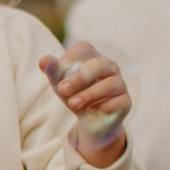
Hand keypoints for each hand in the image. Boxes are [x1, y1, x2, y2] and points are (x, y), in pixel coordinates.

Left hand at [41, 41, 130, 166]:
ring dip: (89, 94)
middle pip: (99, 65)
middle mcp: (110, 67)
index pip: (84, 48)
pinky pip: (119, 102)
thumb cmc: (74, 94)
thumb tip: (43, 60)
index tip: (59, 69)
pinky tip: (91, 111)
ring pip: (110, 84)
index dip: (71, 57)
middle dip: (79, 77)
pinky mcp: (126, 102)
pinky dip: (103, 107)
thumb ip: (53, 71)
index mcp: (93, 57)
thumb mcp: (60, 83)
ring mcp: (120, 84)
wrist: (90, 121)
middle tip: (62, 90)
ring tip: (73, 104)